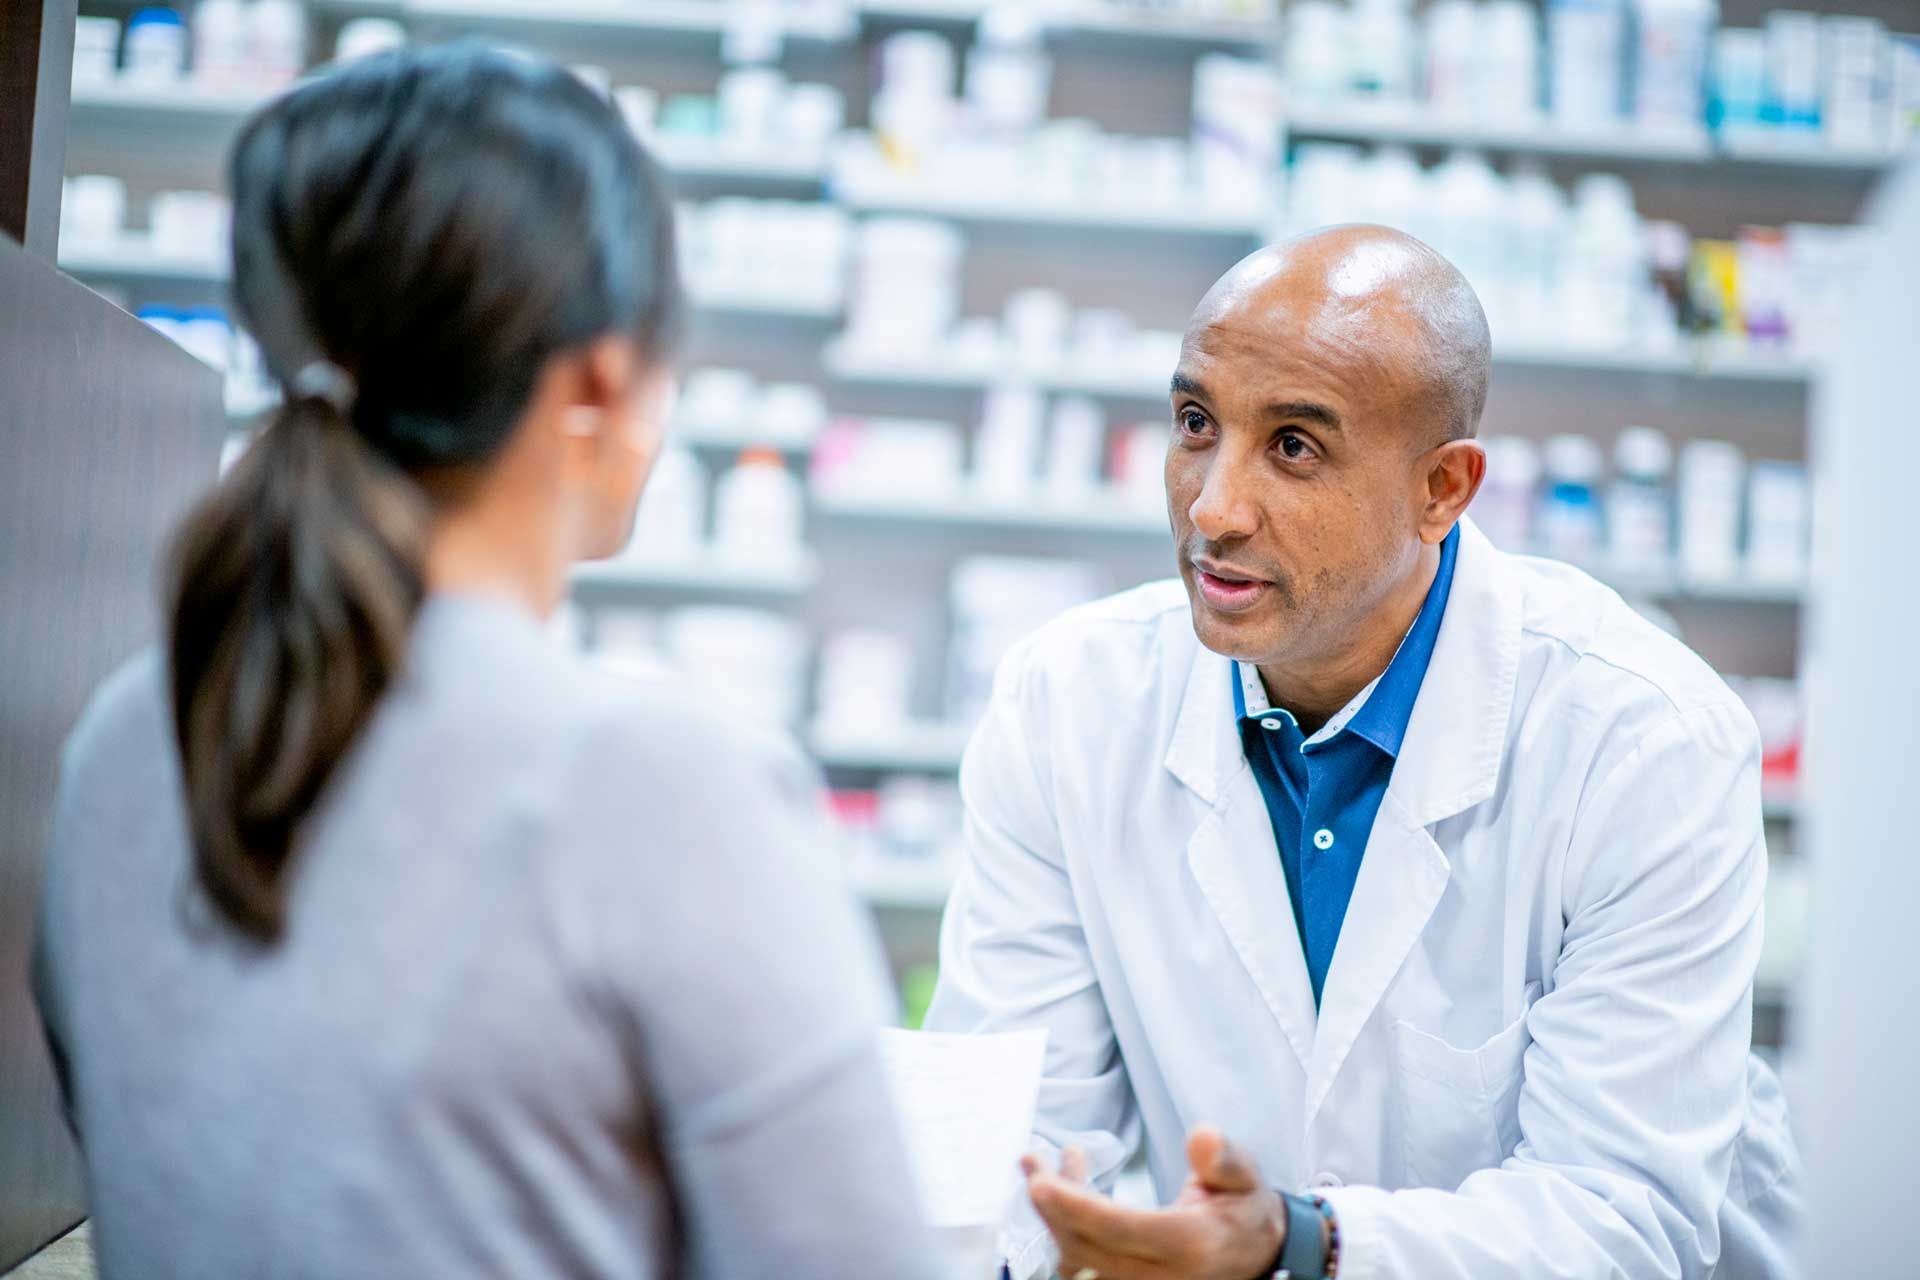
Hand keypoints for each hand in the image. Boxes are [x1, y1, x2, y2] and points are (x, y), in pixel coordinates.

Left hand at [1021, 1127, 1285, 1279]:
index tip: (1042, 1183)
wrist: (1255, 1254)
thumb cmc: (1243, 1212)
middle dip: (1052, 1205)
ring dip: (1053, 1215)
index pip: (1120, 1230)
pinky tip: (1060, 1196)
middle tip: (1033, 1163)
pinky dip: (1064, 1231)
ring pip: (1078, 1259)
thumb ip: (1222, 1159)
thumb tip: (1202, 1137)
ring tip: (1041, 1168)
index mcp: (1190, 1245)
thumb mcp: (1244, 1178)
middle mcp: (1162, 1277)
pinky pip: (1083, 1266)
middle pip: (1087, 1247)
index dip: (1076, 1207)